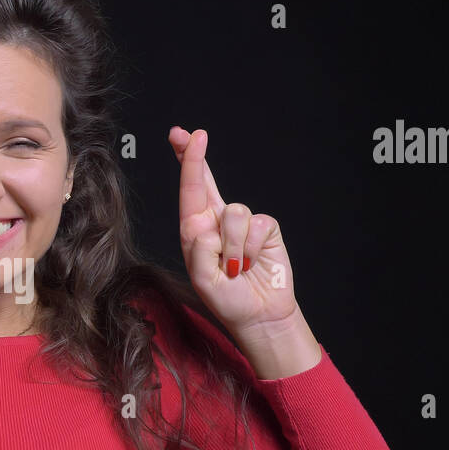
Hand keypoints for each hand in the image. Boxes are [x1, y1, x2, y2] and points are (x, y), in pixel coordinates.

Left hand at [170, 127, 298, 333]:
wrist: (260, 315)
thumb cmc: (227, 300)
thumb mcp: (203, 280)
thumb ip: (200, 252)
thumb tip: (209, 227)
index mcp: (195, 231)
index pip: (189, 191)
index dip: (187, 162)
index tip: (183, 136)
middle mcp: (216, 221)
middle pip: (207, 181)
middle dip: (196, 157)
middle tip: (192, 134)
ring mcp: (242, 224)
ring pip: (234, 213)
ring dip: (233, 246)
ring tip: (235, 268)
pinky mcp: (265, 229)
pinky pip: (257, 226)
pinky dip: (251, 249)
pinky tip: (251, 264)